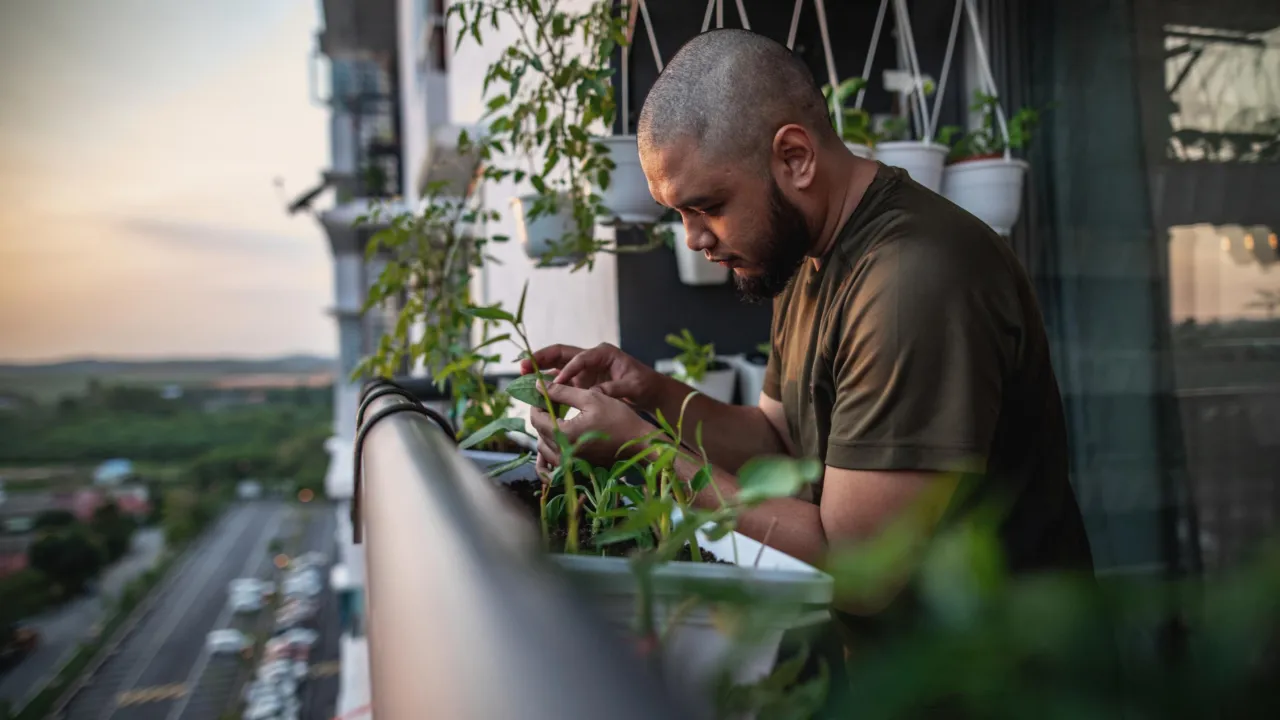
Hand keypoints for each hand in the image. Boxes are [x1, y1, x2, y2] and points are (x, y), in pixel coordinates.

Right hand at [520, 343, 662, 408]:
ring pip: (556, 367)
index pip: (579, 358)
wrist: (650, 392)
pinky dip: (549, 387)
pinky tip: (536, 394)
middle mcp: (590, 357)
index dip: (566, 371)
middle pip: (560, 354)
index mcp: (603, 353)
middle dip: (540, 359)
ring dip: (540, 371)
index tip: (556, 385)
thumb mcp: (632, 386)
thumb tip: (593, 395)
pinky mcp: (581, 382)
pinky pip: (561, 382)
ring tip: (522, 376)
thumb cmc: (644, 385)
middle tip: (522, 365)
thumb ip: (613, 390)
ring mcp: (584, 369)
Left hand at [529, 383, 652, 468]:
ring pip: (544, 448)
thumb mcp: (590, 398)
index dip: (536, 403)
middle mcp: (563, 452)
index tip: (543, 393)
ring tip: (558, 418)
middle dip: (542, 416)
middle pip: (539, 432)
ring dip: (546, 432)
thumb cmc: (618, 418)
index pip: (536, 418)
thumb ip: (562, 392)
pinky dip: (550, 452)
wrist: (638, 442)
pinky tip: (558, 441)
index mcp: (564, 434)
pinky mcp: (577, 468)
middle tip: (552, 402)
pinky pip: (553, 463)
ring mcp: (569, 463)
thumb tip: (539, 386)